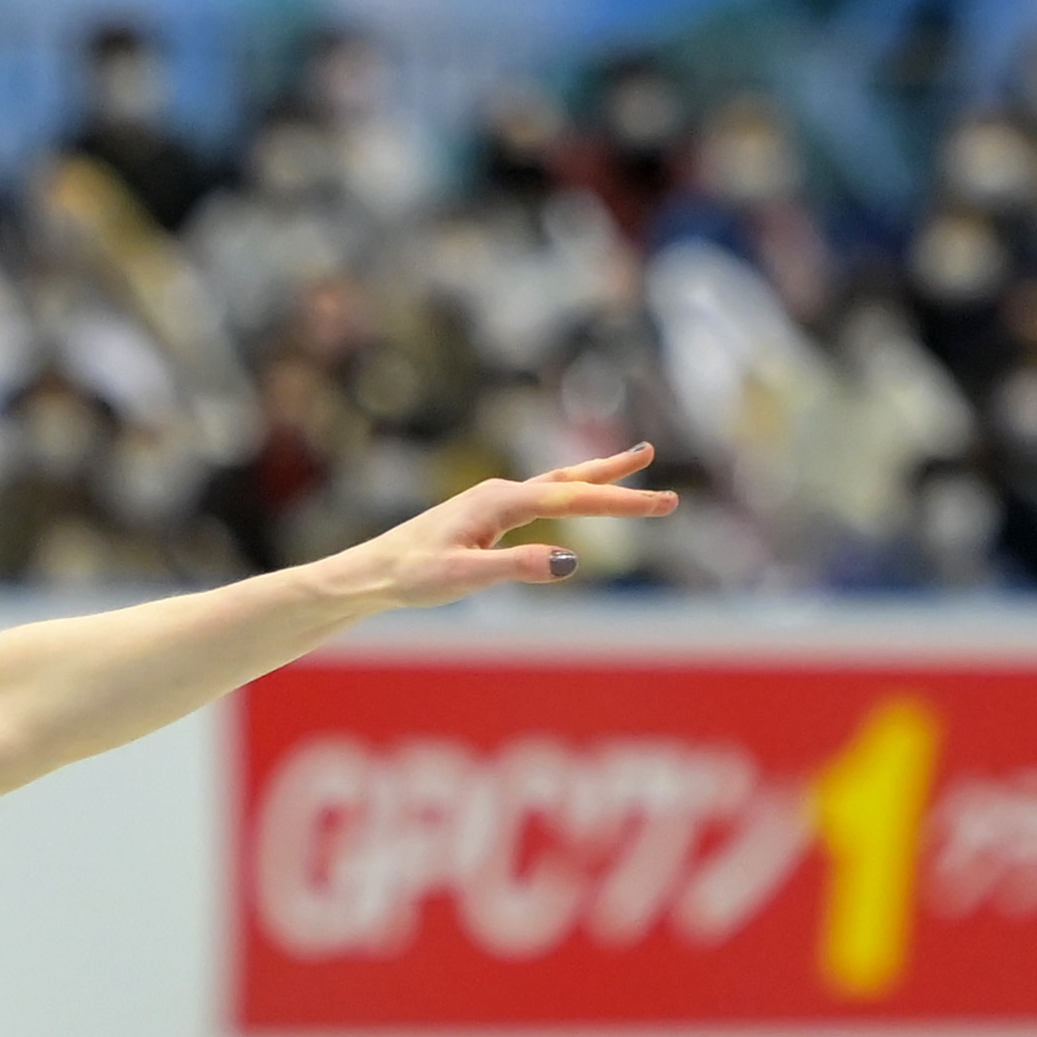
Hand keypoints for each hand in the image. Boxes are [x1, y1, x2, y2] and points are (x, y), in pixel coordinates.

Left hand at [324, 443, 676, 611]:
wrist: (371, 571)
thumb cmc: (412, 576)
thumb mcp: (464, 577)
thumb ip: (517, 567)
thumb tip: (570, 561)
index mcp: (501, 502)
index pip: (573, 499)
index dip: (622, 503)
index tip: (664, 504)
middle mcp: (501, 492)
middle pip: (573, 481)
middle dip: (619, 480)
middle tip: (664, 477)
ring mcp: (495, 500)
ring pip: (559, 482)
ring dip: (598, 475)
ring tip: (637, 459)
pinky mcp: (488, 514)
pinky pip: (542, 497)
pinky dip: (571, 490)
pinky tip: (576, 493)